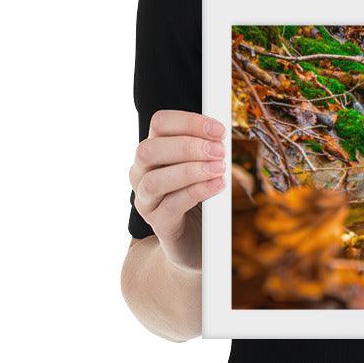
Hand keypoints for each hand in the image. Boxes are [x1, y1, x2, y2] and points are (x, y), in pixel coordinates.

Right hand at [129, 110, 226, 271]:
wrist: (196, 240)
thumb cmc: (201, 197)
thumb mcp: (204, 167)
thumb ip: (209, 150)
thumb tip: (221, 135)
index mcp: (154, 151)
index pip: (160, 123)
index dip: (189, 122)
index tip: (219, 129)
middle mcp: (142, 173)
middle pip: (150, 149)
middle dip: (188, 146)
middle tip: (219, 150)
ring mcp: (146, 200)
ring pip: (155, 180)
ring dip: (190, 170)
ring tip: (219, 169)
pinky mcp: (158, 223)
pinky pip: (170, 206)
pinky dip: (196, 192)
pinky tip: (217, 185)